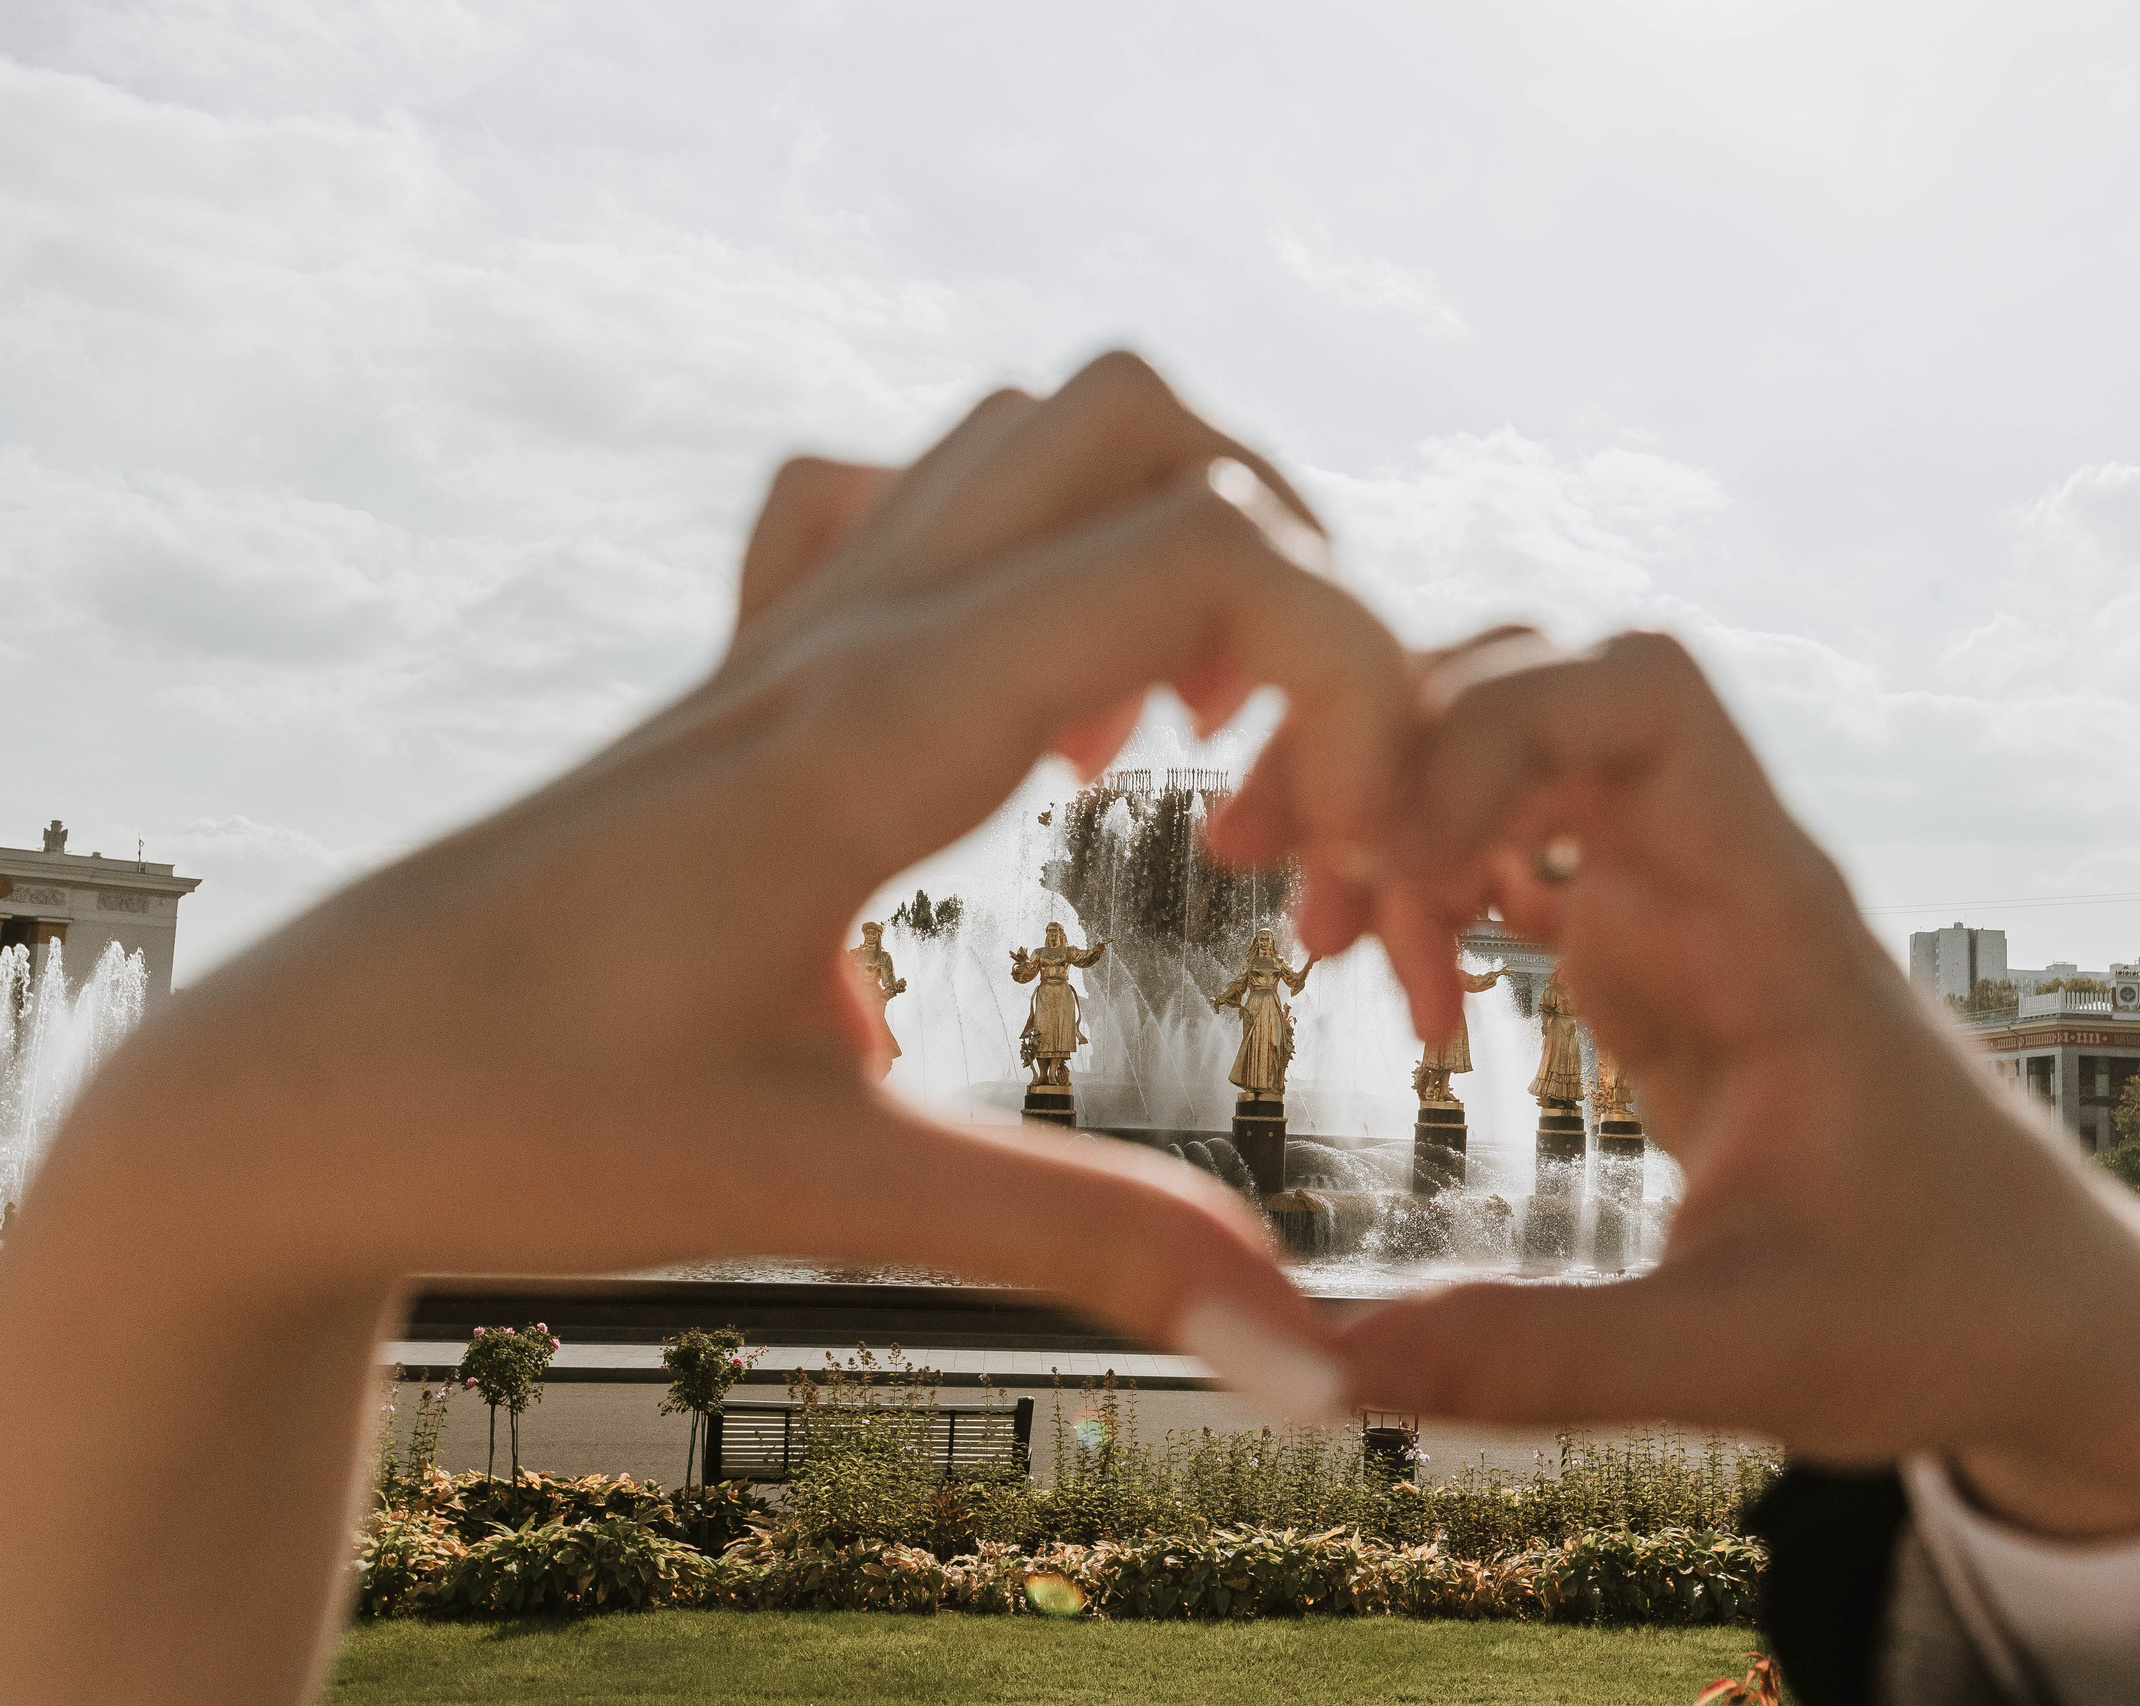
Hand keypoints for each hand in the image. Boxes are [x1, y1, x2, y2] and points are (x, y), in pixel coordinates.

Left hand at [0, 353, 1412, 1701]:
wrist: (310, 1084)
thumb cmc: (522, 1122)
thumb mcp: (826, 1186)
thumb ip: (1084, 1241)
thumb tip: (1303, 1353)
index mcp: (880, 728)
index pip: (1201, 557)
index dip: (1358, 669)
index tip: (1361, 843)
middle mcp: (847, 632)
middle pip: (1146, 429)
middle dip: (1300, 573)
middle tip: (1304, 774)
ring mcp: (793, 626)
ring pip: (1036, 430)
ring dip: (1175, 543)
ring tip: (1188, 747)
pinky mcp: (755, 664)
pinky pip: (911, 495)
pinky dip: (1030, 544)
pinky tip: (1043, 705)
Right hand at [1335, 630, 2139, 1539]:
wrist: (2046, 1317)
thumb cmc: (1942, 1309)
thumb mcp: (1745, 1358)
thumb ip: (1540, 1361)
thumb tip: (1324, 1374)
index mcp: (1775, 920)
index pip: (1646, 698)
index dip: (1497, 722)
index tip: (1396, 848)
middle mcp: (1721, 875)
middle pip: (1536, 686)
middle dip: (1387, 742)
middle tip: (1265, 858)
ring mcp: (1680, 902)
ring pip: (1504, 749)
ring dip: (1391, 813)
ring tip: (1326, 948)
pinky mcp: (1647, 951)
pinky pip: (1509, 845)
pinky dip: (1429, 882)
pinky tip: (1404, 989)